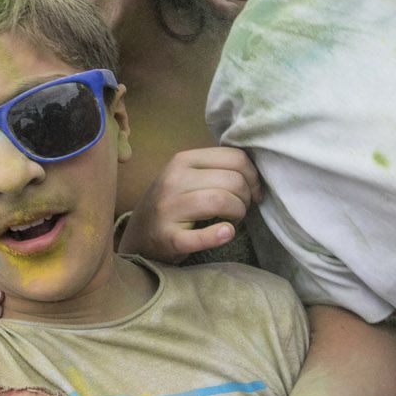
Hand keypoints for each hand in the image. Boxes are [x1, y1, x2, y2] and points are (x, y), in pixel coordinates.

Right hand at [117, 146, 259, 262]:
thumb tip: (255, 171)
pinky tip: (226, 234)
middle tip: (240, 210)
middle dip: (246, 198)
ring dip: (238, 214)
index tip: (252, 192)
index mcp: (182, 160)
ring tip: (232, 221)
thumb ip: (215, 168)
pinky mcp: (169, 238)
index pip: (234, 158)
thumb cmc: (172, 203)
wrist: (139, 233)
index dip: (253, 176)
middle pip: (233, 181)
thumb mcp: (186, 176)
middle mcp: (173, 180)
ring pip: (222, 201)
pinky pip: (201, 236)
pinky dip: (219, 235)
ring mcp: (169, 209)